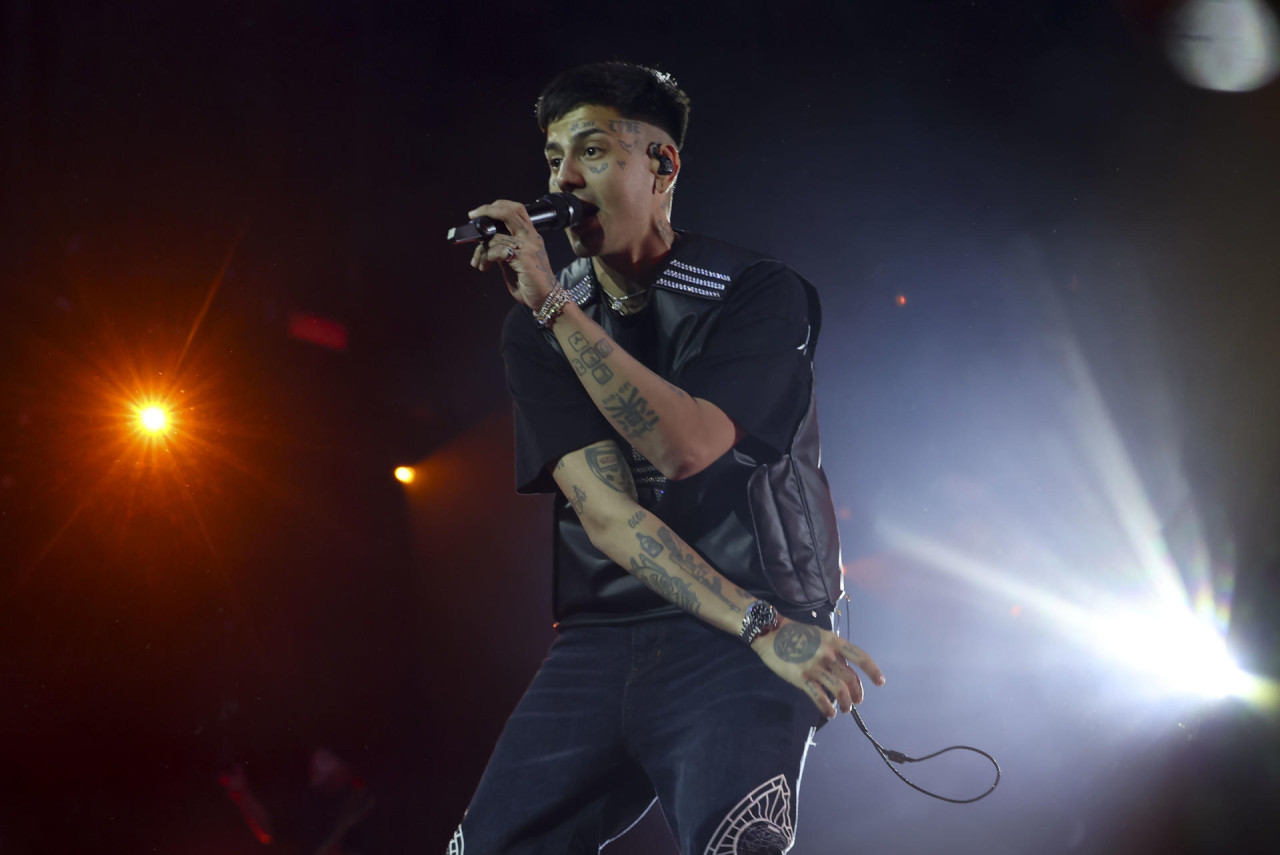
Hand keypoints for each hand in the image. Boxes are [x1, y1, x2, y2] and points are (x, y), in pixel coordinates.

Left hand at [467, 199, 557, 307]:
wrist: (545, 298)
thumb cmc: (530, 282)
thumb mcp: (515, 260)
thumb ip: (503, 248)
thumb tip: (483, 240)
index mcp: (531, 235)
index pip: (516, 209)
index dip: (497, 206)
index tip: (479, 212)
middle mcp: (531, 237)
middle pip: (509, 212)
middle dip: (487, 210)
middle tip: (472, 216)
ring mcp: (528, 246)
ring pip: (495, 237)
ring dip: (480, 250)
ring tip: (478, 262)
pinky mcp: (523, 258)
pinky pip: (496, 250)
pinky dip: (486, 258)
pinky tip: (484, 267)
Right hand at [751, 616, 884, 719]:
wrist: (771, 633)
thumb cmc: (796, 634)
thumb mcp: (820, 636)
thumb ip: (834, 651)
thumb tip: (845, 670)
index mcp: (834, 642)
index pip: (861, 657)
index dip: (873, 671)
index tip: (880, 682)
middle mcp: (828, 654)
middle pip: (851, 678)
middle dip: (857, 693)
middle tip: (857, 701)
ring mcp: (815, 666)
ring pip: (839, 690)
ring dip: (845, 703)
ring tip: (844, 709)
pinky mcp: (802, 678)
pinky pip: (819, 697)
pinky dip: (827, 708)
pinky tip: (830, 713)